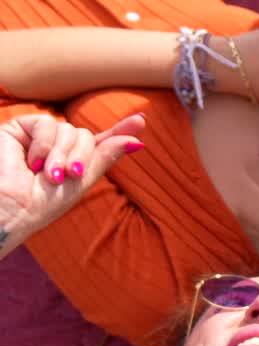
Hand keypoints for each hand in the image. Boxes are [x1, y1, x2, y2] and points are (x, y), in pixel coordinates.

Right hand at [0, 114, 144, 255]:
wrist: (10, 208)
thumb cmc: (42, 203)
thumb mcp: (81, 181)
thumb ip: (106, 157)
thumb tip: (137, 141)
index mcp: (74, 162)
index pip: (100, 142)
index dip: (119, 131)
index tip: (141, 120)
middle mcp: (58, 147)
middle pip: (85, 135)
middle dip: (80, 157)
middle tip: (67, 176)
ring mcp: (39, 137)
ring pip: (69, 129)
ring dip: (62, 155)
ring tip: (48, 175)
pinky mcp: (20, 128)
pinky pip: (47, 123)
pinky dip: (44, 145)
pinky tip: (31, 162)